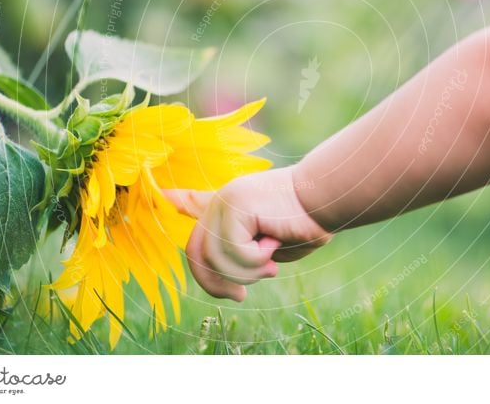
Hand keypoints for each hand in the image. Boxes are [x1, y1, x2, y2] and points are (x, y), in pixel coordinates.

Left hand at [164, 166, 331, 300]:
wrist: (327, 200)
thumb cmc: (306, 225)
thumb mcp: (269, 247)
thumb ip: (242, 257)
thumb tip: (223, 278)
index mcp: (231, 207)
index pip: (194, 203)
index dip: (176, 200)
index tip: (162, 193)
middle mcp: (222, 201)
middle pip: (196, 253)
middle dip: (215, 284)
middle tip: (241, 297)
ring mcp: (226, 201)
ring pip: (214, 257)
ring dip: (244, 272)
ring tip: (269, 264)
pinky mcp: (235, 204)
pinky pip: (231, 250)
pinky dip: (253, 260)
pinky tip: (272, 246)